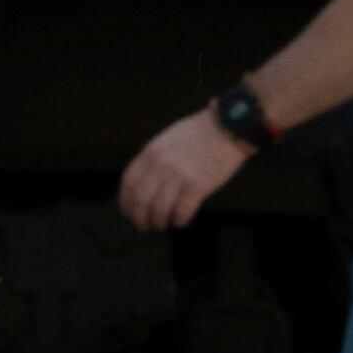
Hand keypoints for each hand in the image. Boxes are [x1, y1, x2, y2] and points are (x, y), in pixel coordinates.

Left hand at [118, 110, 252, 232]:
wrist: (227, 126)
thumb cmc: (199, 131)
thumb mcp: (167, 138)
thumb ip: (154, 158)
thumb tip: (146, 182)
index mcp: (151, 152)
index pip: (128, 183)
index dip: (125, 202)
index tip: (127, 212)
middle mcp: (161, 166)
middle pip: (141, 200)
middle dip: (139, 218)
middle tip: (143, 226)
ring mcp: (179, 177)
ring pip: (160, 210)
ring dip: (159, 222)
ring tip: (162, 225)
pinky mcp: (198, 187)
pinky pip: (182, 212)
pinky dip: (179, 221)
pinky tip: (180, 221)